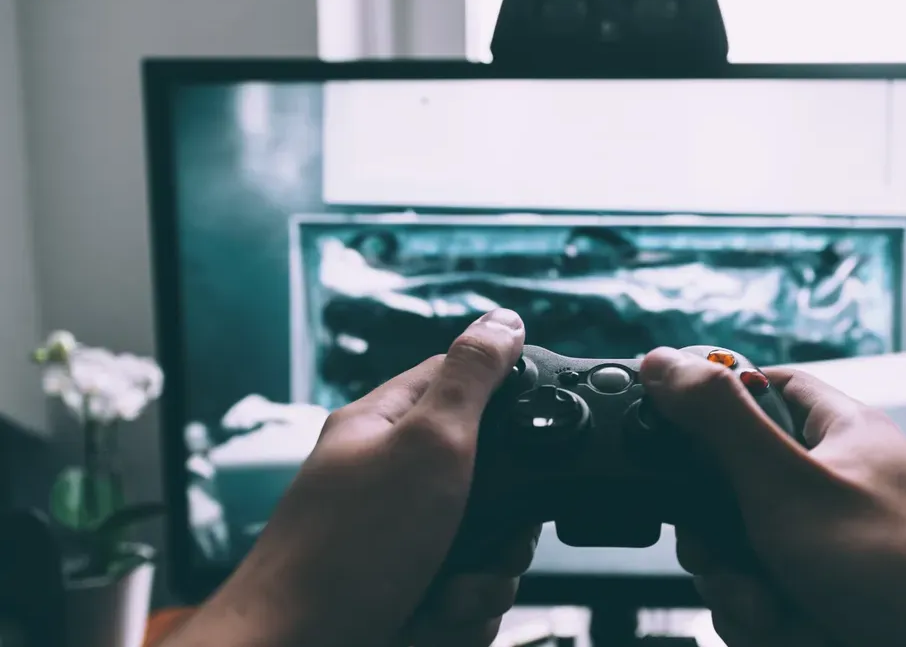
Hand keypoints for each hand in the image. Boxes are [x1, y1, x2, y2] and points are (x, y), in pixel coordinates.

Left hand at [171, 309, 535, 646]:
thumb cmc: (342, 553)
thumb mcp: (426, 445)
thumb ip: (471, 381)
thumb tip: (503, 320)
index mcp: (386, 427)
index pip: (459, 381)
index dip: (505, 401)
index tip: (532, 428)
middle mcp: (392, 482)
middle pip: (492, 481)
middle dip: (503, 527)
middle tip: (480, 539)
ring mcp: (399, 542)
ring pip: (487, 550)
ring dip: (482, 583)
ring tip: (445, 593)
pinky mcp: (407, 593)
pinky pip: (466, 600)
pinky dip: (459, 618)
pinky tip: (431, 617)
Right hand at [642, 348, 905, 646]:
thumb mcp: (791, 484)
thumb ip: (721, 422)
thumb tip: (663, 362)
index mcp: (836, 435)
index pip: (762, 388)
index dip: (712, 404)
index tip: (672, 432)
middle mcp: (833, 489)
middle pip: (732, 492)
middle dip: (718, 539)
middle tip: (732, 556)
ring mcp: (832, 551)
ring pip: (742, 559)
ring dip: (743, 593)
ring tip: (779, 611)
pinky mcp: (828, 603)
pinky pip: (765, 606)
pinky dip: (769, 626)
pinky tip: (798, 631)